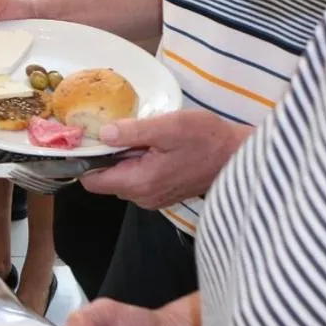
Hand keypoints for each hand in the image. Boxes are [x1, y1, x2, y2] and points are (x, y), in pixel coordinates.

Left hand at [81, 110, 250, 208]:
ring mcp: (154, 198)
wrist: (240, 156)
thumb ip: (132, 131)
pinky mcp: (164, 193)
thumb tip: (103, 134)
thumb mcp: (168, 127)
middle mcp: (143, 197)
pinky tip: (153, 146)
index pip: (92, 181)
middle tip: (120, 131)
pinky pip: (138, 179)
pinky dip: (138, 163)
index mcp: (139, 183)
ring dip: (124, 158)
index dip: (86, 159)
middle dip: (107, 157)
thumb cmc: (207, 139)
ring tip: (141, 137)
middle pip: (105, 179)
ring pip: (122, 178)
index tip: (88, 138)